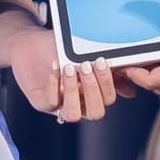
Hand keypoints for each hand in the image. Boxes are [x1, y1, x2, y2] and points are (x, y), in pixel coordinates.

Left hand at [5, 27, 122, 123]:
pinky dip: (53, 84)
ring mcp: (60, 105)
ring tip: (70, 69)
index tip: (102, 61)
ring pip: (74, 115)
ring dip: (74, 92)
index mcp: (93, 92)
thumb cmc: (57, 48)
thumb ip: (107, 69)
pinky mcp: (42, 103)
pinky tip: (55, 67)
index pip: (109, 99)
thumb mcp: (84, 54)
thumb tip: (130, 89)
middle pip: (96, 112)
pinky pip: (51, 102)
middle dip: (93, 89)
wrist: (30, 44)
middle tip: (86, 65)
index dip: (108, 83)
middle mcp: (79, 102)